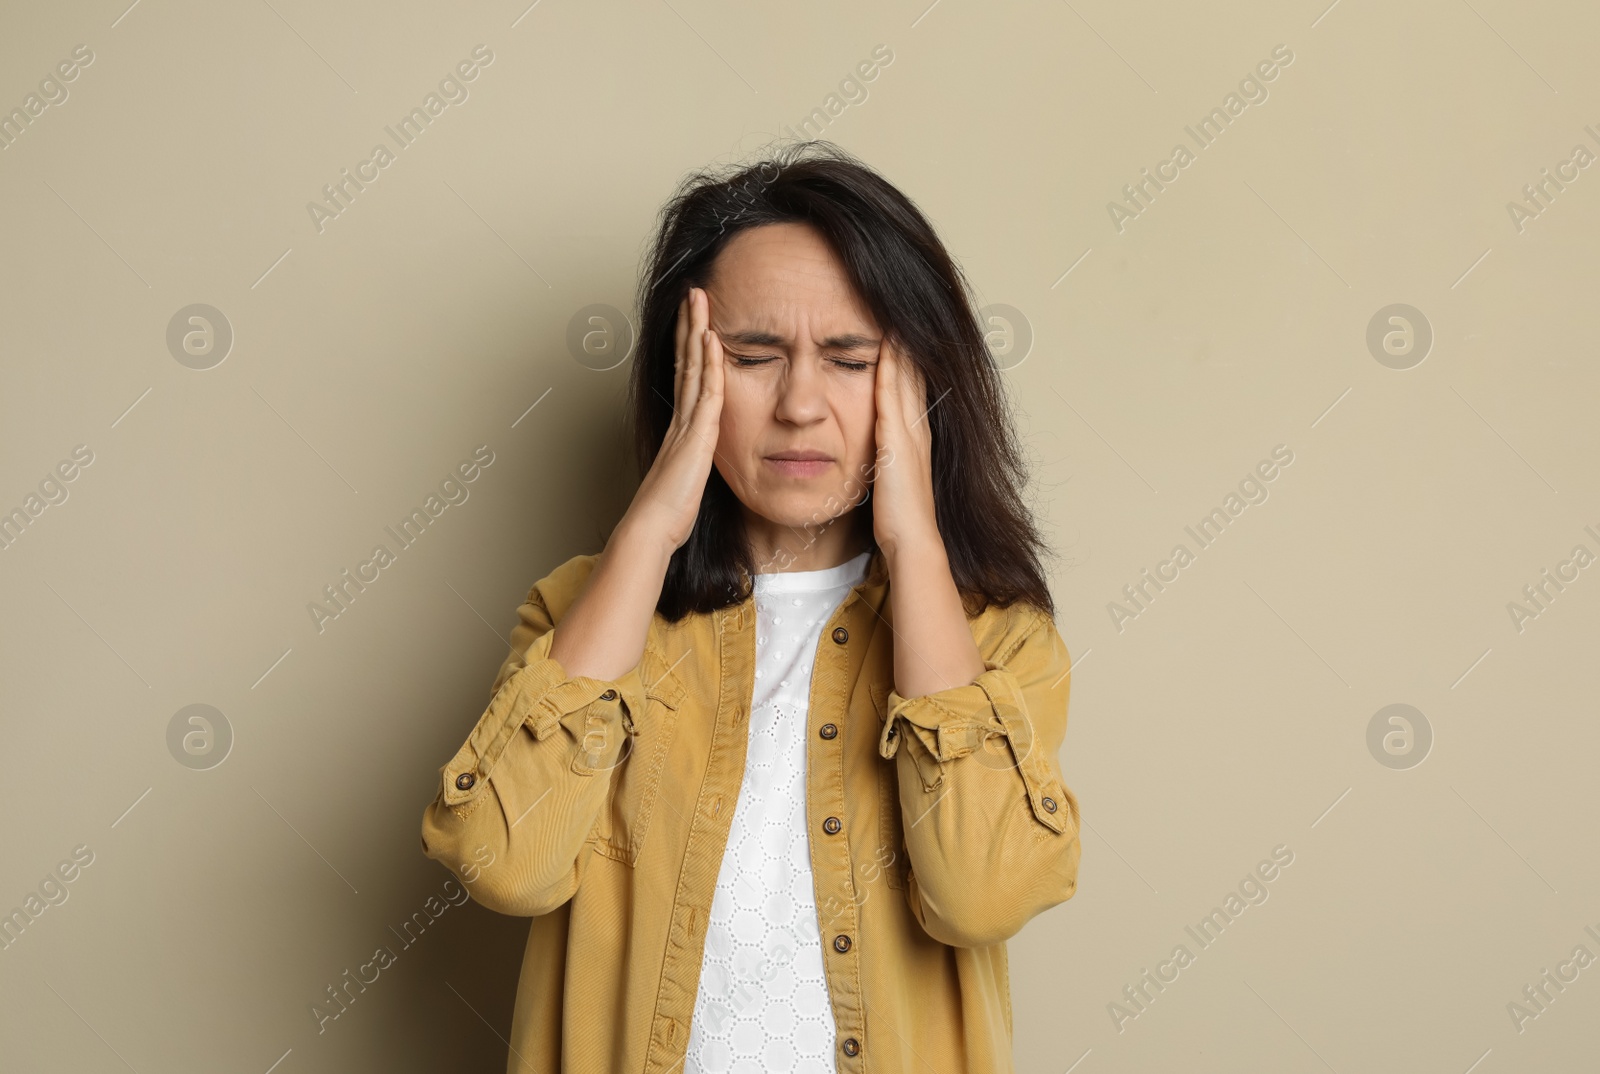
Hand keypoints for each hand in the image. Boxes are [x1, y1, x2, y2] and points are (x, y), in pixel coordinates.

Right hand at [623, 286, 724, 553]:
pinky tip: (711, 338)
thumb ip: (691, 469)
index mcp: (680, 430)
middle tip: (693, 294)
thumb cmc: (667, 516)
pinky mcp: (696, 434)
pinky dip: (709, 362)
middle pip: (685, 362)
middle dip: (689, 326)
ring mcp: (686, 424)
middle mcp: (681, 419)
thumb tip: (693, 471)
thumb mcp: (685, 484)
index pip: (685, 378)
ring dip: (696, 330)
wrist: (652, 529)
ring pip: (692, 367)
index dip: (689, 348)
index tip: (693, 323)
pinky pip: (706, 390)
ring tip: (699, 300)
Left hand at [871, 333, 939, 557]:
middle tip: (899, 306)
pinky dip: (890, 366)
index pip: (912, 386)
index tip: (897, 329)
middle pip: (913, 373)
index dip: (906, 358)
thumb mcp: (891, 480)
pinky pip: (893, 393)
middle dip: (907, 342)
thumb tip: (876, 452)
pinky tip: (885, 343)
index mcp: (916, 436)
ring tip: (894, 311)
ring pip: (906, 376)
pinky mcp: (898, 439)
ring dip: (901, 345)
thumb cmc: (898, 519)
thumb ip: (885, 460)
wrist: (912, 540)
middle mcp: (918, 427)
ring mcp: (910, 431)